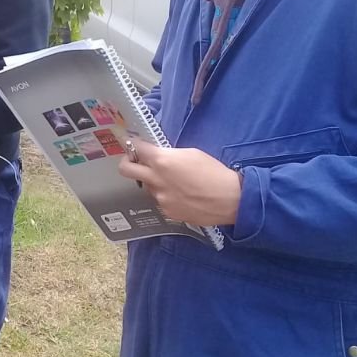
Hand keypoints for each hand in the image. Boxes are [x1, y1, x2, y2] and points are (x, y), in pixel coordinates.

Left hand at [118, 140, 241, 226]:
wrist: (230, 199)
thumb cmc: (214, 171)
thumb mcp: (191, 153)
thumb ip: (169, 154)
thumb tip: (157, 157)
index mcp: (162, 161)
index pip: (136, 148)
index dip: (134, 145)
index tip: (134, 145)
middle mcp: (156, 180)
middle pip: (125, 169)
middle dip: (127, 162)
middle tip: (134, 161)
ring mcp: (160, 198)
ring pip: (147, 186)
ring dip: (155, 182)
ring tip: (176, 183)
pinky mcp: (167, 211)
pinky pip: (160, 200)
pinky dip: (167, 196)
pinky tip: (183, 196)